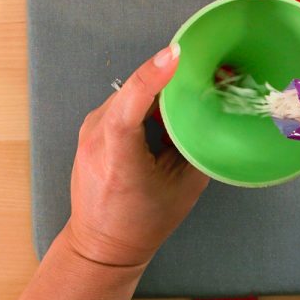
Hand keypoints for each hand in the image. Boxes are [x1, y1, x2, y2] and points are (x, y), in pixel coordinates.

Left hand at [65, 46, 208, 267]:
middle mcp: (96, 138)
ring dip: (158, 92)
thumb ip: (195, 146)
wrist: (100, 244)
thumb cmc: (143, 223)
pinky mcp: (91, 127)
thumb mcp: (183, 189)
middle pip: (133, 92)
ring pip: (129, 93)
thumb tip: (211, 110)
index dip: (151, 78)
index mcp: (118, 159)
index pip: (129, 108)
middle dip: (169, 79)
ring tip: (188, 96)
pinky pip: (122, 103)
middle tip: (205, 72)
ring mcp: (89, 129)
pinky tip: (165, 113)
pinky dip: (145, 102)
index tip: (175, 55)